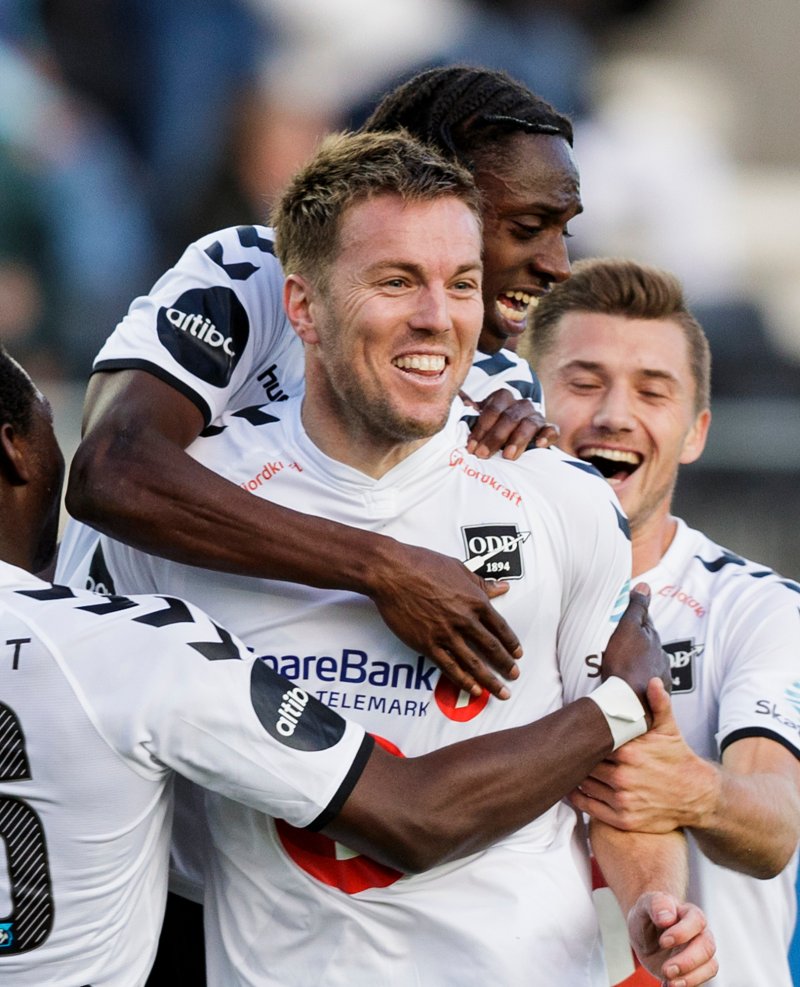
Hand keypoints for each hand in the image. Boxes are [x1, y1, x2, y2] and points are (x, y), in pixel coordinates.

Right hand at [369, 539, 521, 698]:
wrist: (392, 572)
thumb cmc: (423, 565)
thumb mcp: (459, 568)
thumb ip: (482, 583)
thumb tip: (502, 587)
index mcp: (475, 600)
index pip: (500, 627)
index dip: (511, 643)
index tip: (517, 654)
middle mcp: (464, 619)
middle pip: (491, 648)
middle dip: (505, 665)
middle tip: (514, 676)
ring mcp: (445, 634)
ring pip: (473, 663)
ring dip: (490, 680)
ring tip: (501, 692)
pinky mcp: (427, 644)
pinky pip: (449, 667)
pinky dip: (463, 680)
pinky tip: (473, 689)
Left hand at [462, 389, 558, 460]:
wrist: (508, 443)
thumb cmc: (488, 431)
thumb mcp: (475, 421)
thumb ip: (466, 411)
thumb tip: (460, 402)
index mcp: (502, 398)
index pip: (493, 408)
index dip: (481, 428)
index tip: (471, 446)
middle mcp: (520, 405)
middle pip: (510, 417)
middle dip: (494, 437)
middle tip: (482, 454)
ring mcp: (535, 417)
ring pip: (529, 424)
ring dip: (517, 440)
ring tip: (507, 456)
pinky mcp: (548, 431)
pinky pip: (552, 430)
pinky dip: (547, 436)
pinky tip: (540, 445)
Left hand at [571, 681, 709, 831]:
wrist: (697, 795)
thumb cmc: (677, 758)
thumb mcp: (669, 729)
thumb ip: (658, 704)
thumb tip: (652, 681)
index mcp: (630, 752)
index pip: (593, 743)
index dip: (583, 739)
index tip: (575, 734)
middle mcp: (624, 777)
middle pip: (586, 764)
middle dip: (578, 758)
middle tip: (567, 751)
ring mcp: (623, 800)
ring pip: (585, 785)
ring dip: (575, 776)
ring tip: (567, 767)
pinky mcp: (623, 819)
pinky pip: (590, 808)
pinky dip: (576, 798)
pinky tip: (571, 789)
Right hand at [601, 584, 670, 716]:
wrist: (628, 703)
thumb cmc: (624, 663)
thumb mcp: (627, 628)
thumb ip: (637, 608)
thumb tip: (645, 585)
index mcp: (654, 640)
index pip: (646, 624)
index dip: (637, 620)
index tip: (628, 618)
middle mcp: (662, 658)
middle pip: (649, 646)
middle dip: (639, 643)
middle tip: (623, 644)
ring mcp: (660, 679)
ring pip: (650, 666)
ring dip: (641, 664)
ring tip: (625, 666)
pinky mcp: (655, 699)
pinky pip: (648, 686)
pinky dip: (641, 682)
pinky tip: (631, 686)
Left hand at [627, 892, 717, 986]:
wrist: (645, 933)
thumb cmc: (648, 915)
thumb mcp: (645, 904)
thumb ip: (656, 904)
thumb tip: (667, 917)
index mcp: (688, 913)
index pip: (697, 920)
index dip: (683, 932)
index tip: (663, 942)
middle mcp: (699, 933)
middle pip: (707, 946)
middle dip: (688, 961)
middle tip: (666, 969)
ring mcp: (699, 953)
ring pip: (710, 966)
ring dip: (690, 978)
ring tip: (669, 982)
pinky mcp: (695, 970)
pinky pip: (700, 980)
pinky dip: (687, 985)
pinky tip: (668, 985)